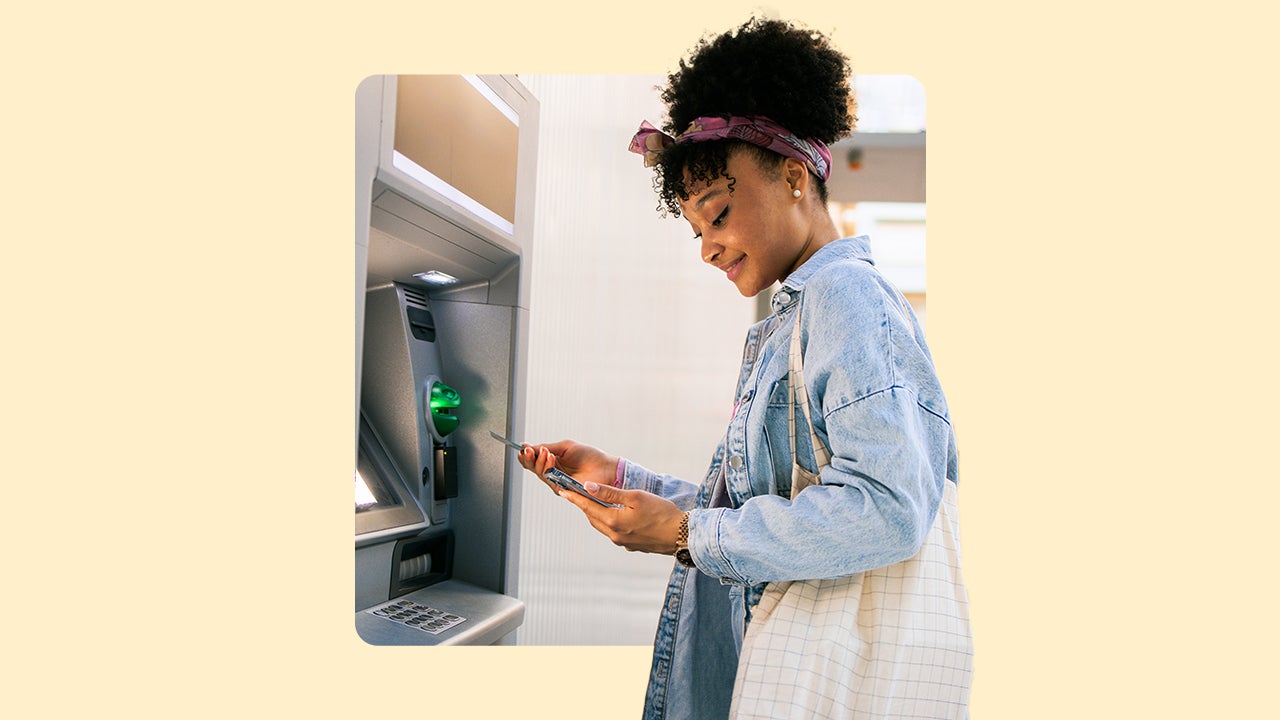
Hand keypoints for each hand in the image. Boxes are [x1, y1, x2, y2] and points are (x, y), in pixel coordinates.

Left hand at [515, 439, 684, 554]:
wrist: (681, 536)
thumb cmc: (661, 512)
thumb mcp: (635, 496)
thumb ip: (610, 493)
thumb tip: (588, 486)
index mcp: (613, 521)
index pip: (588, 506)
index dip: (575, 497)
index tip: (563, 490)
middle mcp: (614, 535)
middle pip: (593, 517)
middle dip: (585, 505)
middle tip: (576, 493)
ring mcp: (622, 542)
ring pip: (602, 525)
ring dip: (596, 514)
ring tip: (592, 502)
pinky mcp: (631, 546)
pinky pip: (613, 532)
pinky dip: (609, 521)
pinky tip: (614, 515)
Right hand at [516, 439, 619, 495]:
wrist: (605, 467)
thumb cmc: (589, 456)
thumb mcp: (565, 447)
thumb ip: (547, 447)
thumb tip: (527, 446)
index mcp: (552, 461)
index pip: (533, 459)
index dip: (526, 454)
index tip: (523, 447)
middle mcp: (552, 472)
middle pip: (532, 467)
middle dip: (528, 458)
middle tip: (529, 450)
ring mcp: (556, 481)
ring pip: (538, 473)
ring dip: (539, 461)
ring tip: (546, 452)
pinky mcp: (561, 489)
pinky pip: (548, 479)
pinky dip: (547, 467)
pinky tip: (550, 458)